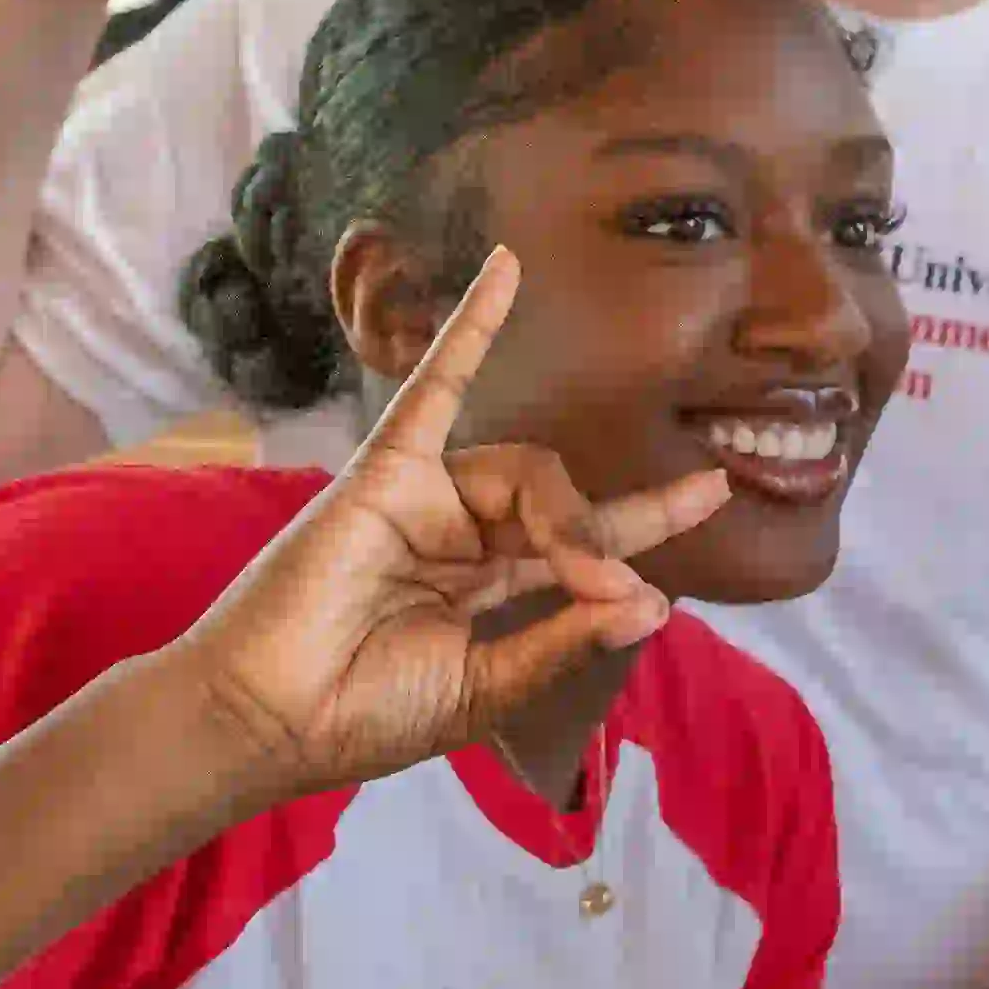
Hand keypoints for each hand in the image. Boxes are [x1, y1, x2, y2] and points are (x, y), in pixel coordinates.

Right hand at [168, 252, 719, 810]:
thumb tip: (652, 600)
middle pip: (561, 504)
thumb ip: (561, 640)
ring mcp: (425, 498)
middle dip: (603, 535)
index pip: (585, 541)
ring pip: (523, 472)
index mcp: (488, 587)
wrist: (272, 720)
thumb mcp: (486, 688)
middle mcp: (463, 534)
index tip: (716, 488)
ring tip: (574, 566)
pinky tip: (506, 268)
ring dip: (563, 515)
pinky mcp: (385, 474)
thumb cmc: (365, 714)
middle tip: (610, 590)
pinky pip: (434, 389)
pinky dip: (470, 328)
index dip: (649, 516)